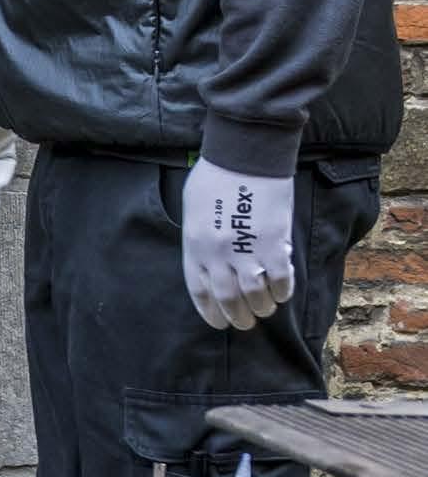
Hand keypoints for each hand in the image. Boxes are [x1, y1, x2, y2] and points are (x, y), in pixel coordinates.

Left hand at [182, 154, 296, 332]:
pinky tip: (282, 293)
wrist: (246, 154)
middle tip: (245, 322)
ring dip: (262, 307)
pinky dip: (283, 291)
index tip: (219, 322)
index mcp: (195, 246)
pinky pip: (281, 280)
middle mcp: (218, 255)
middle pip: (229, 300)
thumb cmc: (215, 175)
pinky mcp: (274, 244)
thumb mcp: (193, 209)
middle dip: (238, 317)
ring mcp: (246, 251)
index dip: (211, 312)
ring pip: (255, 296)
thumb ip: (199, 238)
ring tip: (265, 309)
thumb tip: (209, 260)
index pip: (200, 292)